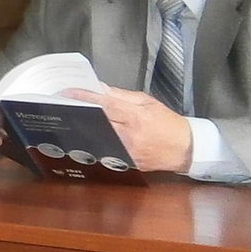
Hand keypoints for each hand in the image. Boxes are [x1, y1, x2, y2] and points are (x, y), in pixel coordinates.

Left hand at [65, 86, 192, 172]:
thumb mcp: (147, 102)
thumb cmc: (168, 122)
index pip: (105, 105)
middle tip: (64, 104)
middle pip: (98, 121)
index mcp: (136, 117)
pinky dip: (96, 140)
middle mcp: (130, 136)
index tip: (68, 93)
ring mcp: (128, 152)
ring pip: (99, 137)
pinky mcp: (127, 163)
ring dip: (86, 127)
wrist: (186, 149)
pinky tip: (87, 134)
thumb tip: (100, 88)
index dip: (85, 98)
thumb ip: (122, 95)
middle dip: (81, 111)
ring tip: (72, 117)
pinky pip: (106, 150)